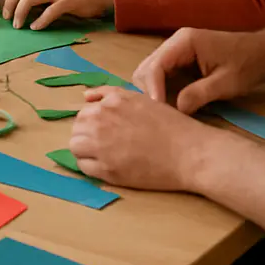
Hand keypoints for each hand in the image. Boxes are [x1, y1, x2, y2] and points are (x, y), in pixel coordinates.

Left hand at [2, 0, 113, 29]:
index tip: (6, 11)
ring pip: (30, 0)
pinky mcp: (69, 1)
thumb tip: (25, 5)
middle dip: (10, 6)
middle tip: (8, 19)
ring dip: (20, 14)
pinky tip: (36, 28)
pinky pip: (49, 12)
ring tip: (19, 25)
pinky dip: (39, 21)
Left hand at [69, 86, 214, 190]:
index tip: (106, 132)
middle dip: (87, 135)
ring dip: (86, 151)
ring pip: (75, 147)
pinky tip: (108, 166)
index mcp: (112, 102)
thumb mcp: (140, 100)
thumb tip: (85, 96)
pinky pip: (84, 167)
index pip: (84, 112)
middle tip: (106, 145)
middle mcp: (102, 120)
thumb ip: (111, 94)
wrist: (189, 153)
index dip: (93, 123)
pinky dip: (92, 167)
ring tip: (106, 155)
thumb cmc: (171, 126)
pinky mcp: (107, 169)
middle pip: (77, 128)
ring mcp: (102, 145)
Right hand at [132, 27, 264, 113]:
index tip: (157, 114)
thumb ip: (200, 94)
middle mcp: (175, 42)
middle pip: (146, 68)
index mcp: (184, 42)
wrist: (262, 53)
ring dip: (153, 92)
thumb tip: (176, 110)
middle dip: (148, 92)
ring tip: (162, 114)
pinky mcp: (180, 59)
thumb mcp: (227, 83)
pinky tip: (168, 106)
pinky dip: (160, 90)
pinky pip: (161, 75)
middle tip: (158, 117)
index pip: (156, 66)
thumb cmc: (247, 65)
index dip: (152, 90)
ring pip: (151, 72)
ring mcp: (176, 49)